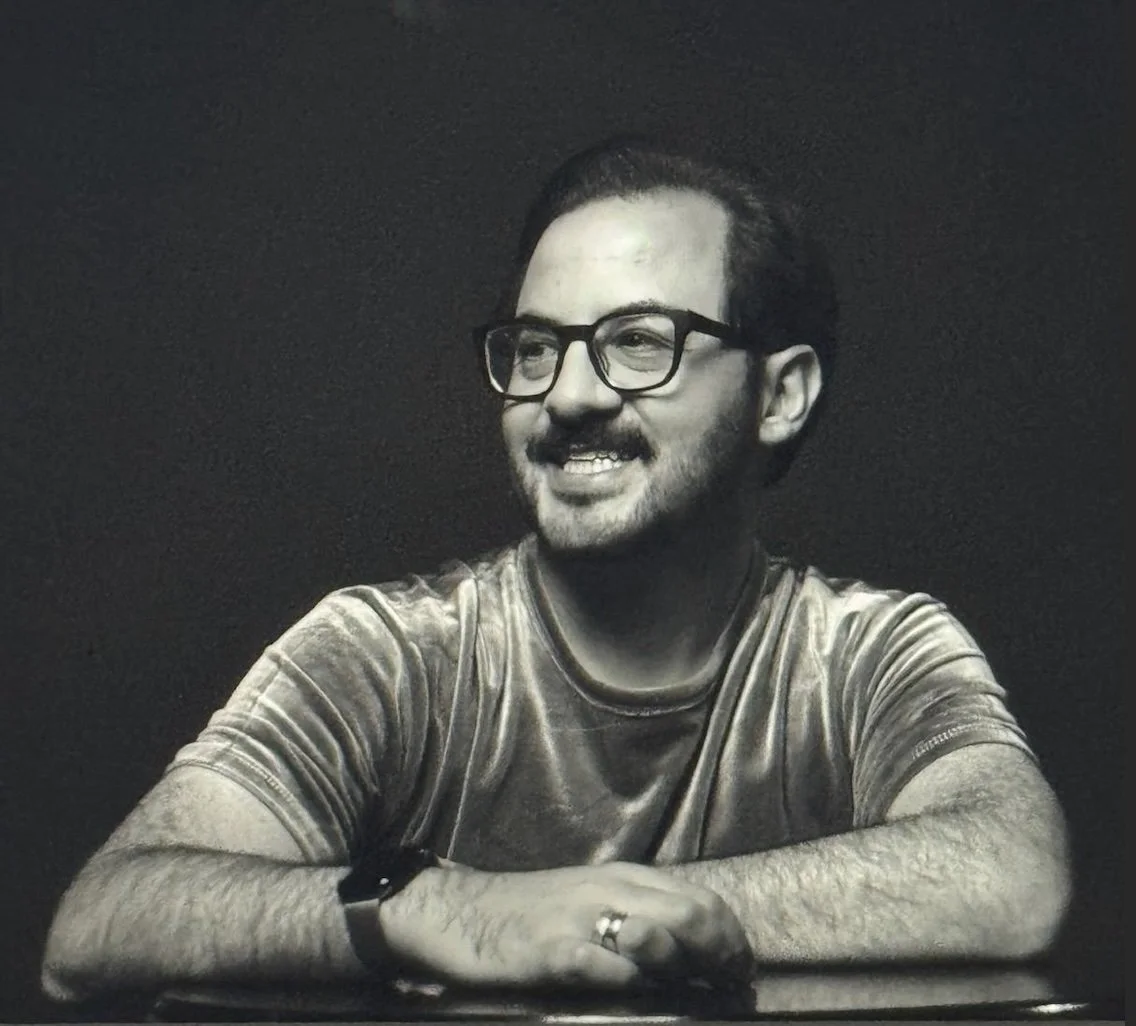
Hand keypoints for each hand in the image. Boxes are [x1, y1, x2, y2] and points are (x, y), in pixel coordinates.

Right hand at [378, 861, 752, 989]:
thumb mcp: (592, 898)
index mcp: (623, 878)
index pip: (701, 899)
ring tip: (691, 993)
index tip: (741, 969)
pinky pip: (604, 968)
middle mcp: (608, 891)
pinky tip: (635, 996)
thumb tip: (696, 948)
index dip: (733, 938)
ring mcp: (579, 920)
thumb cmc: (532, 912)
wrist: (460, 911)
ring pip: (658, 936)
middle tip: (729, 985)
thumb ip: (639, 913)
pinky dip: (630, 984)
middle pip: (692, 915)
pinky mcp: (550, 952)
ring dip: (684, 969)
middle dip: (723, 956)